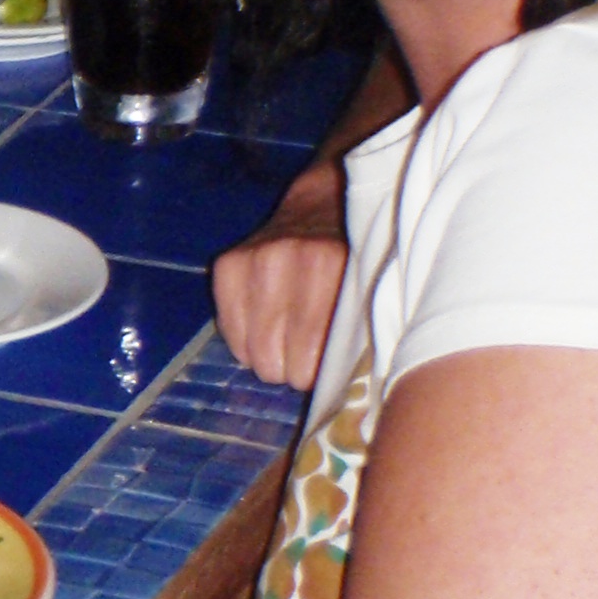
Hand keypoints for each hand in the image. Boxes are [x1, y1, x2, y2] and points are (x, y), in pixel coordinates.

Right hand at [212, 176, 347, 389]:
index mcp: (331, 267)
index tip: (328, 366)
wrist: (327, 204)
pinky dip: (245, 339)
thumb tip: (345, 394)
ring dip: (269, 355)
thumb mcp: (370, 292)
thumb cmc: (358, 259)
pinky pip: (229, 332)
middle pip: (277, 363)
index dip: (319, 374)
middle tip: (308, 352)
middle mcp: (287, 260)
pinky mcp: (227, 264)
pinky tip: (266, 326)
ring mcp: (253, 260)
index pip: (311, 359)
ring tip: (289, 338)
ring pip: (251, 353)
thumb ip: (359, 333)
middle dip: (293, 367)